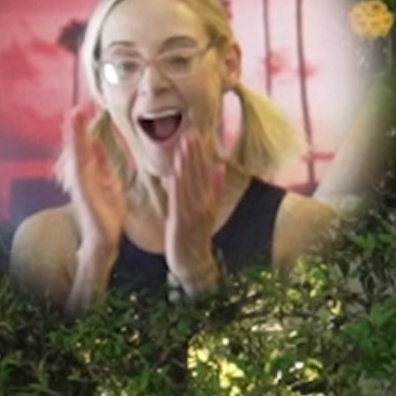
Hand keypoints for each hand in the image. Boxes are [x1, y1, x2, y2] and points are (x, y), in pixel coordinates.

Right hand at [65, 106, 126, 257]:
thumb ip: (102, 161)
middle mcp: (81, 174)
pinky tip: (77, 147)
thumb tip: (96, 140)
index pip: (84, 144)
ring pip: (75, 155)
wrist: (104, 236)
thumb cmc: (106, 210)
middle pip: (76, 146)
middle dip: (75, 128)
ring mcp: (80, 183)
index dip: (82, 128)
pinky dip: (78, 159)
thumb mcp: (109, 180)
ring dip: (74, 137)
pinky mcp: (82, 193)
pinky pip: (79, 173)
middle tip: (75, 108)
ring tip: (72, 119)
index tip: (83, 109)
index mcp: (89, 170)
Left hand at [163, 127, 224, 292]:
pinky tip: (175, 172)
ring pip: (189, 184)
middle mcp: (204, 203)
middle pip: (198, 175)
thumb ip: (214, 188)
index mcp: (209, 199)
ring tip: (182, 146)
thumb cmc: (196, 235)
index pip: (204, 172)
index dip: (199, 153)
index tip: (195, 134)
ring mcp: (194, 212)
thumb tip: (220, 166)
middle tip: (189, 133)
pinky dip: (178, 186)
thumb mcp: (207, 210)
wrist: (194, 261)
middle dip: (193, 153)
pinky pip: (179, 200)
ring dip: (186, 164)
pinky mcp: (182, 221)